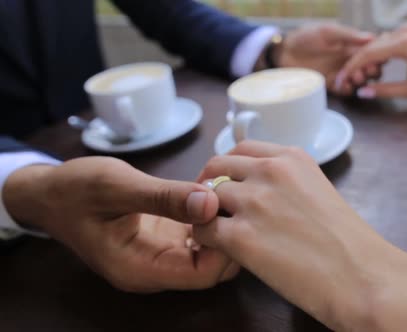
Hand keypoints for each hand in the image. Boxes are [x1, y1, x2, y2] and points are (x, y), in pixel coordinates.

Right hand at [3, 157, 238, 292]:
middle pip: (211, 269)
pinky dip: (208, 219)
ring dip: (220, 226)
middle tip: (234, 200)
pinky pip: (197, 239)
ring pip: (208, 254)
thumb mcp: (116, 187)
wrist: (48, 193)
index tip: (230, 212)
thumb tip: (211, 203)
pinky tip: (209, 195)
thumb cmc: (74, 191)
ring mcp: (160, 255)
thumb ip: (164, 197)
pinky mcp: (163, 239)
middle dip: (229, 237)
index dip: (225, 248)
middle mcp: (154, 269)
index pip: (202, 276)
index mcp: (139, 268)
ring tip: (224, 193)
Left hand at [192, 141, 392, 330]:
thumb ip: (287, 184)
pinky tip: (222, 252)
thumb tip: (258, 192)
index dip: (228, 168)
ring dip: (206, 215)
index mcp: (291, 158)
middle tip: (212, 209)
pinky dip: (205, 240)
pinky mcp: (240, 236)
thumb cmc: (348, 243)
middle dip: (208, 186)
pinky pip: (202, 230)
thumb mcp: (319, 191)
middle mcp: (269, 171)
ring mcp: (253, 201)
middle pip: (216, 166)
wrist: (361, 276)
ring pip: (204, 198)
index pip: (241, 149)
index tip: (227, 185)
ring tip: (218, 234)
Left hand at [277, 23, 376, 95]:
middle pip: (370, 68)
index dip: (377, 55)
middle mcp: (348, 60)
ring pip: (359, 81)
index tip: (376, 57)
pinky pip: (344, 90)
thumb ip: (349, 35)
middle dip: (372, 70)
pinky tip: (345, 86)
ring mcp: (340, 73)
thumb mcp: (328, 32)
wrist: (285, 52)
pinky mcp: (331, 84)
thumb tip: (371, 37)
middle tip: (366, 70)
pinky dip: (347, 89)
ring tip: (356, 77)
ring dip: (361, 80)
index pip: (372, 51)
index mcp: (351, 45)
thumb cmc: (305, 37)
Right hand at [337, 25, 406, 98]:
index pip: (368, 53)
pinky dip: (376, 54)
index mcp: (404, 44)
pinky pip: (385, 42)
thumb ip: (386, 91)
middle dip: (355, 64)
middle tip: (344, 80)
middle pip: (369, 46)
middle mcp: (403, 32)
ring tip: (358, 77)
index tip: (341, 80)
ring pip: (376, 44)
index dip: (352, 68)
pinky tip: (373, 68)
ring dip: (365, 59)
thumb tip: (363, 93)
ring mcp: (406, 31)